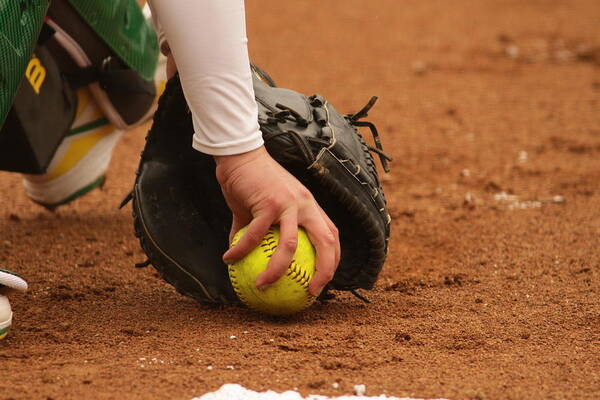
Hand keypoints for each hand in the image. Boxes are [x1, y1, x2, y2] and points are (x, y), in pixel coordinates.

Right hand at [215, 147, 339, 295]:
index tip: (322, 280)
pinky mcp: (268, 203)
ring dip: (277, 270)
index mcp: (309, 206)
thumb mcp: (261, 208)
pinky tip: (228, 260)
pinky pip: (255, 235)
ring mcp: (289, 203)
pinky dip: (241, 251)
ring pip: (290, 245)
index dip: (332, 259)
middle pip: (326, 241)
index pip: (331, 235)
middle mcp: (305, 205)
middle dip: (325, 270)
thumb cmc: (252, 182)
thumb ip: (258, 231)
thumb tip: (244, 257)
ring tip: (262, 286)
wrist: (240, 156)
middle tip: (311, 293)